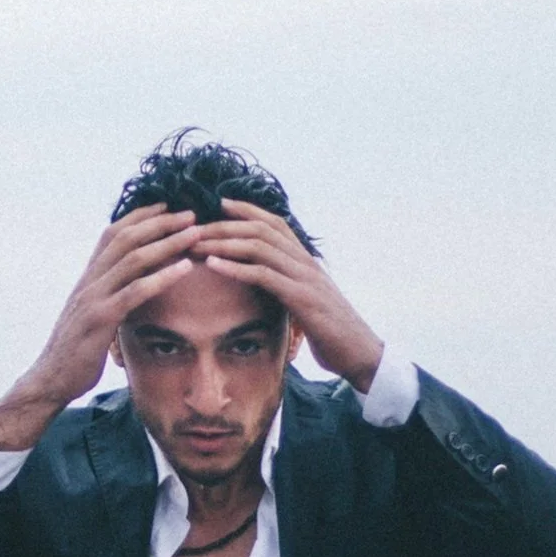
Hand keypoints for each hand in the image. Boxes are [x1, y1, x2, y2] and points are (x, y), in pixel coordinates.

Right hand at [0, 207, 199, 449]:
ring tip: (195, 233)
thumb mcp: (93, 317)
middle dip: (159, 222)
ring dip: (167, 242)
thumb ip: (109, 298)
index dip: (140, 217)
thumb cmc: (75, 352)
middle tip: (190, 213)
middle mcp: (89, 281)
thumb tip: (132, 289)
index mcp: (88, 278)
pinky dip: (162, 277)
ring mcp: (93, 298)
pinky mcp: (100, 320)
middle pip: (125, 238)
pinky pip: (134, 292)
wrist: (50, 380)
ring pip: (133, 259)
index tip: (167, 206)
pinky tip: (185, 269)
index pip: (113, 235)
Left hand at [188, 200, 384, 392]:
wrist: (360, 353)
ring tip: (197, 244)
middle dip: (225, 226)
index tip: (220, 203)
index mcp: (306, 261)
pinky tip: (213, 266)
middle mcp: (305, 263)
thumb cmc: (331, 331)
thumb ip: (287, 287)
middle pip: (261, 230)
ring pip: (260, 247)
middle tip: (194, 228)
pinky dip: (235, 268)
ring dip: (224, 243)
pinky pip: (264, 276)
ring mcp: (305, 278)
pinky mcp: (302, 299)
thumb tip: (264, 285)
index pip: (275, 224)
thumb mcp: (305, 302)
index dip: (248, 210)